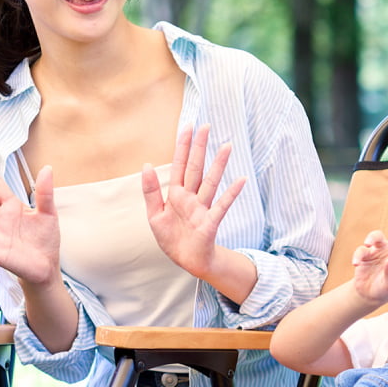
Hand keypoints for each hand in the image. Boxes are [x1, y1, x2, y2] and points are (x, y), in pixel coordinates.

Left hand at [141, 126, 247, 278]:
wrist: (186, 261)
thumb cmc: (171, 238)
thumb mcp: (154, 215)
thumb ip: (151, 191)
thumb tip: (146, 165)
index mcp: (176, 194)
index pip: (179, 165)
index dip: (183, 146)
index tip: (188, 127)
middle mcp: (191, 197)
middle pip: (196, 167)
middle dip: (200, 147)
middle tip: (207, 126)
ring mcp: (202, 207)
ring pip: (211, 182)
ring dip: (218, 164)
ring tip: (227, 145)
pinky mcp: (210, 221)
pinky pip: (222, 205)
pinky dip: (231, 193)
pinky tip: (241, 180)